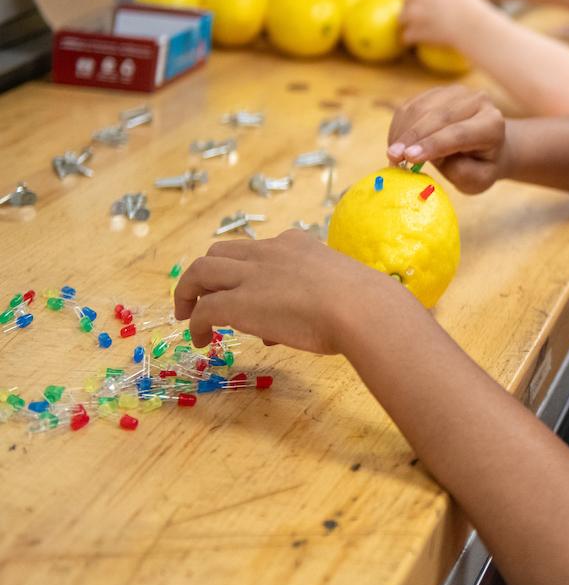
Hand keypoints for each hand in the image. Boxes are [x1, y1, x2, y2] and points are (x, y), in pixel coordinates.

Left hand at [174, 230, 408, 354]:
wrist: (361, 309)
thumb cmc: (365, 303)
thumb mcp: (339, 289)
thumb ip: (313, 300)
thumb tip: (288, 325)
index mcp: (296, 244)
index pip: (259, 249)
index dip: (248, 270)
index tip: (254, 292)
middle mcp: (268, 253)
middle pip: (220, 251)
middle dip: (208, 273)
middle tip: (204, 295)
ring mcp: (251, 276)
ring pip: (201, 270)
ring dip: (189, 290)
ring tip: (187, 313)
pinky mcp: (238, 303)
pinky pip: (204, 309)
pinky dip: (196, 323)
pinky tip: (200, 339)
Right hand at [387, 86, 508, 194]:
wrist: (486, 147)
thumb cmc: (481, 167)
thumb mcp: (479, 179)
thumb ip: (462, 171)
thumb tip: (435, 156)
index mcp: (492, 124)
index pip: (460, 133)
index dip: (433, 144)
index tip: (409, 158)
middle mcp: (477, 101)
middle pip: (438, 117)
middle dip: (412, 137)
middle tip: (393, 158)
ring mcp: (456, 92)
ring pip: (421, 108)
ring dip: (402, 131)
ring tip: (393, 155)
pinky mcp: (438, 92)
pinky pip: (412, 104)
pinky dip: (400, 124)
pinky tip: (396, 143)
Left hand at [401, 0, 492, 46]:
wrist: (473, 25)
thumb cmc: (471, 9)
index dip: (419, 1)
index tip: (427, 10)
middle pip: (406, 4)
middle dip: (412, 13)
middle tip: (423, 23)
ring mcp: (413, 12)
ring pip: (402, 20)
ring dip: (410, 26)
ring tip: (420, 33)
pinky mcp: (414, 30)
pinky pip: (406, 36)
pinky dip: (411, 40)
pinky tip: (419, 42)